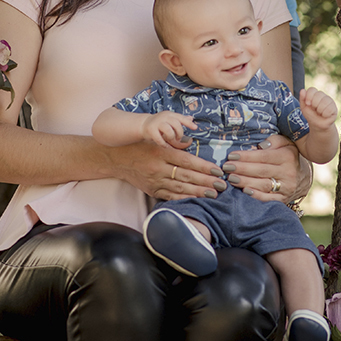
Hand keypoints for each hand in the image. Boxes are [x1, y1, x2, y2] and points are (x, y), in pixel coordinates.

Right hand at [104, 141, 226, 201]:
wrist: (118, 159)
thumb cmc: (140, 146)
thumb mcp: (156, 140)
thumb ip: (173, 143)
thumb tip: (192, 144)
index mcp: (161, 153)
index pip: (187, 161)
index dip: (204, 167)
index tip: (218, 171)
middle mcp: (158, 168)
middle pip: (186, 176)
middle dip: (206, 181)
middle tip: (222, 185)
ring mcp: (155, 181)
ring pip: (180, 188)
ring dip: (198, 192)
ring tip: (214, 194)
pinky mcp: (152, 190)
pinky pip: (170, 196)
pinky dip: (184, 198)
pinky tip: (196, 200)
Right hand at [140, 111, 196, 148]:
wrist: (143, 124)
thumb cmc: (160, 124)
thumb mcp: (170, 120)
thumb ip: (180, 121)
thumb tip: (192, 120)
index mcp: (170, 114)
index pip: (181, 117)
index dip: (188, 123)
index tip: (195, 128)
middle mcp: (164, 117)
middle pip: (176, 124)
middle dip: (179, 133)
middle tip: (178, 138)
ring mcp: (157, 123)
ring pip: (169, 131)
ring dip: (172, 138)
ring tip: (170, 140)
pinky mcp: (150, 130)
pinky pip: (160, 139)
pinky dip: (164, 144)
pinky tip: (164, 145)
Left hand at [221, 134, 310, 201]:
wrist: (303, 176)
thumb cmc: (287, 156)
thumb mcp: (285, 143)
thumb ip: (273, 140)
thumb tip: (261, 145)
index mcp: (287, 156)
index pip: (264, 156)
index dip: (246, 156)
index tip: (231, 156)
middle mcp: (288, 172)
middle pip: (261, 171)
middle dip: (242, 169)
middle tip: (226, 168)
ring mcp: (287, 187)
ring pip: (263, 185)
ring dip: (245, 182)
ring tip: (231, 178)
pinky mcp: (284, 199)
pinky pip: (269, 199)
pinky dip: (257, 196)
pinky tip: (245, 192)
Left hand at [299, 86, 337, 129]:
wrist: (317, 125)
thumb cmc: (311, 115)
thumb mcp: (304, 107)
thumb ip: (302, 99)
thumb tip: (302, 90)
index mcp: (314, 94)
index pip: (312, 89)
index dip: (309, 96)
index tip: (308, 104)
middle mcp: (322, 96)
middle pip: (318, 94)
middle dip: (314, 104)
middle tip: (315, 109)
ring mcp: (329, 101)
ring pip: (324, 101)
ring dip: (319, 110)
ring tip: (319, 113)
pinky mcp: (334, 107)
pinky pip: (329, 109)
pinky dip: (325, 114)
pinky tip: (324, 115)